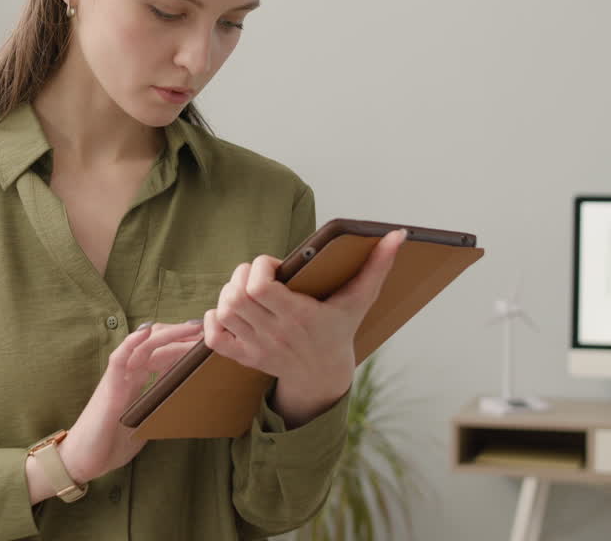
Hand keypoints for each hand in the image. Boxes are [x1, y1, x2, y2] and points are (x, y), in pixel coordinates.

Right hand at [27, 319, 203, 501]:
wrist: (81, 459)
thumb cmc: (109, 444)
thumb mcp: (142, 424)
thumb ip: (157, 409)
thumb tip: (185, 404)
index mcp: (135, 383)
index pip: (160, 355)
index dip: (180, 345)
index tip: (203, 340)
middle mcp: (126, 375)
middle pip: (154, 345)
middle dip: (179, 335)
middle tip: (205, 329)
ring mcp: (117, 379)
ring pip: (142, 347)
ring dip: (166, 335)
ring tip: (189, 328)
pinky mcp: (108, 388)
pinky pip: (119, 360)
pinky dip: (131, 344)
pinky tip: (145, 332)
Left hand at [203, 229, 407, 424]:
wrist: (324, 376)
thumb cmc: (340, 328)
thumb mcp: (360, 299)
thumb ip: (378, 265)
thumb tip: (398, 234)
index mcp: (301, 318)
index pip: (260, 288)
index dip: (260, 267)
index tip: (276, 266)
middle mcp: (276, 334)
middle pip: (237, 296)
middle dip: (242, 275)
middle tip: (258, 274)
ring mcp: (257, 348)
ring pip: (225, 311)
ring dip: (229, 293)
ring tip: (247, 289)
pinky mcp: (244, 358)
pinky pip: (214, 338)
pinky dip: (213, 319)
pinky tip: (229, 310)